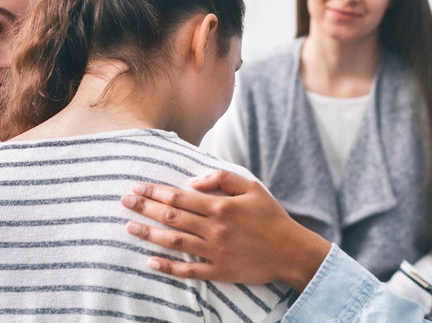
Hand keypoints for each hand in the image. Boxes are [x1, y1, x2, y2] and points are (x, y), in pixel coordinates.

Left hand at [121, 170, 330, 291]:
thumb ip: (222, 178)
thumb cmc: (270, 215)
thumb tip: (193, 181)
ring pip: (174, 242)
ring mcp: (214, 252)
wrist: (289, 250)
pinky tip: (149, 261)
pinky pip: (188, 270)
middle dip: (145, 208)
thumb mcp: (251, 187)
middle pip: (171, 217)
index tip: (137, 186)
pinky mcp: (218, 271)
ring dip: (149, 234)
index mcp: (220, 206)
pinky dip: (167, 267)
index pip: (179, 197)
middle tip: (124, 201)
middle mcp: (213, 229)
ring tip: (128, 227)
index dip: (155, 192)